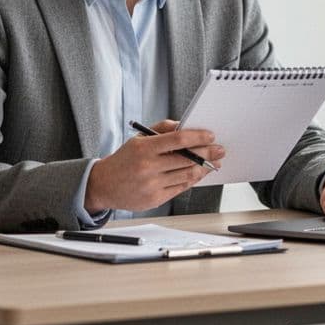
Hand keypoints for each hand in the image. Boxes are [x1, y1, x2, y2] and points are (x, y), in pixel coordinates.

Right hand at [85, 120, 223, 212]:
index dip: (198, 137)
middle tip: (219, 150)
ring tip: (213, 163)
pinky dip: (192, 180)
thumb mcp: (138, 138)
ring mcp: (152, 185)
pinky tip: (198, 174)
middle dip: (208, 154)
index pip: (178, 140)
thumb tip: (184, 126)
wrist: (104, 185)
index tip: (210, 136)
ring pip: (187, 175)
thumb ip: (162, 129)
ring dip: (204, 168)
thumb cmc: (124, 160)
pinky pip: (181, 188)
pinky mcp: (155, 199)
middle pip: (187, 159)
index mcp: (144, 148)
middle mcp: (148, 167)